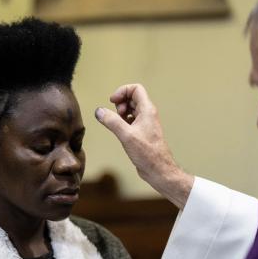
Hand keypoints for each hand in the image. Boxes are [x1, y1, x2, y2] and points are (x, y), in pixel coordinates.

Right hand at [95, 84, 192, 208]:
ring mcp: (145, 123)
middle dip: (120, 102)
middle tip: (116, 114)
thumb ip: (111, 121)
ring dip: (121, 112)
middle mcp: (148, 114)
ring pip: (131, 109)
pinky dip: (123, 121)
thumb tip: (99, 111)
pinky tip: (119, 130)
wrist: (158, 169)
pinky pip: (131, 120)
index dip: (122, 91)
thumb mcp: (126, 135)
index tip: (113, 101)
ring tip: (117, 122)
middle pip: (133, 97)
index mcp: (147, 110)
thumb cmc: (148, 153)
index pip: (136, 89)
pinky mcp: (142, 132)